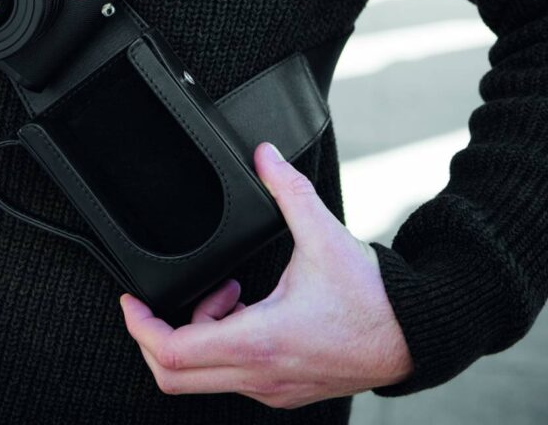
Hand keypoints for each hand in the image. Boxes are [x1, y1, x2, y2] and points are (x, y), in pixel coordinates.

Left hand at [119, 142, 413, 408]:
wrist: (415, 335)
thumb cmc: (374, 298)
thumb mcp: (324, 235)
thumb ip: (288, 190)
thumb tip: (264, 156)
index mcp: (261, 340)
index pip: (173, 352)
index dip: (139, 326)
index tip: (132, 300)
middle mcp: (260, 374)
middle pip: (173, 377)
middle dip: (155, 335)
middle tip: (160, 301)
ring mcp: (270, 388)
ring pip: (201, 378)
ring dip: (194, 335)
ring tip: (222, 294)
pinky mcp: (282, 391)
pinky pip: (229, 377)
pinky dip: (220, 345)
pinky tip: (244, 310)